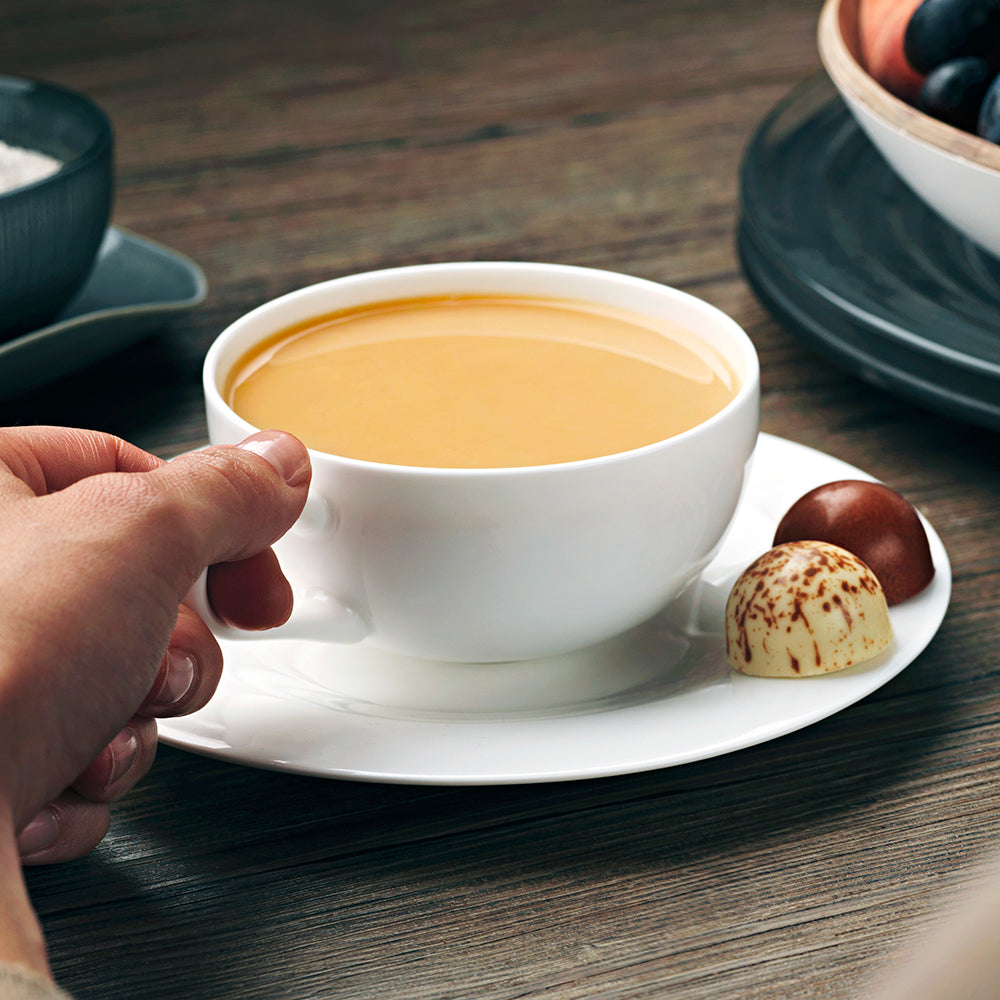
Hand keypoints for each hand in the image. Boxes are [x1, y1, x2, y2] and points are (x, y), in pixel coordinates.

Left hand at [0, 426, 308, 972]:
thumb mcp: (140, 537)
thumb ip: (224, 492)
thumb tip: (274, 469)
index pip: (122, 466)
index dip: (206, 520)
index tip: (252, 568)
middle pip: (130, 582)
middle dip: (171, 644)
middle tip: (165, 662)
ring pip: (113, 672)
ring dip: (135, 715)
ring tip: (99, 732)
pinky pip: (77, 742)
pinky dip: (91, 767)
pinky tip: (61, 773)